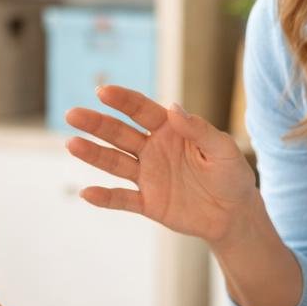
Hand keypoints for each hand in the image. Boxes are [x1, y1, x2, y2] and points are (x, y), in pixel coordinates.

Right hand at [64, 84, 257, 243]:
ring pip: (115, 162)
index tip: (103, 91)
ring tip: (72, 144)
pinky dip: (105, 198)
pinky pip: (122, 199)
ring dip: (93, 154)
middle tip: (73, 114)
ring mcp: (148, 176)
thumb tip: (173, 107)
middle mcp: (153, 149)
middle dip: (96, 124)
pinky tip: (86, 193)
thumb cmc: (231, 175)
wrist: (234, 214)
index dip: (123, 100)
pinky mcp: (148, 202)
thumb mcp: (223, 149)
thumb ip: (199, 129)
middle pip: (119, 133)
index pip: (141, 110)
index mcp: (170, 130)